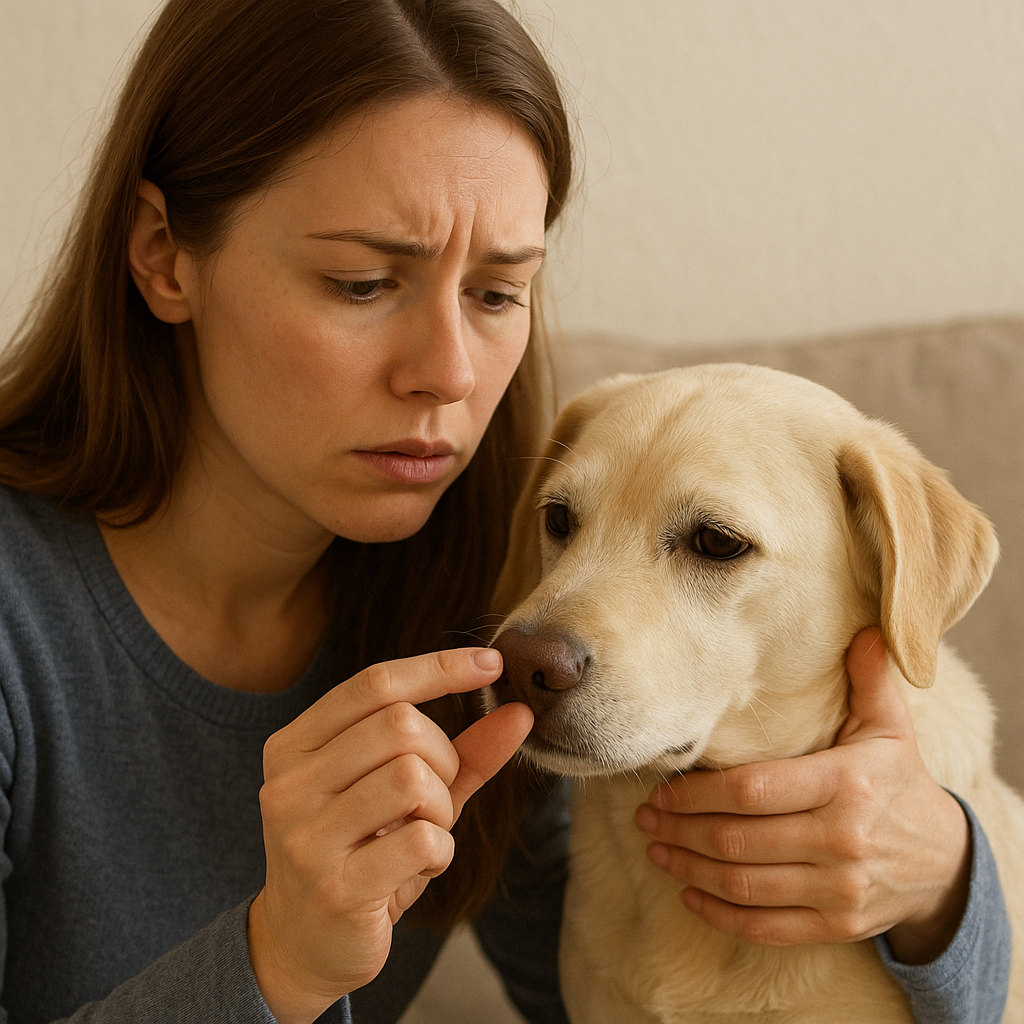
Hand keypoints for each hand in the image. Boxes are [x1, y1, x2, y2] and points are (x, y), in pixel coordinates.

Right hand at [248, 648, 532, 1023]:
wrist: (300, 945)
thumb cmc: (360, 853)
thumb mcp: (407, 795)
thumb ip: (462, 752)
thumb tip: (520, 711)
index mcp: (295, 745)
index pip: (375, 683)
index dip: (439, 667)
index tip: (492, 664)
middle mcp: (290, 782)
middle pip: (401, 725)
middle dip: (442, 758)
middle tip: (433, 798)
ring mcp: (305, 836)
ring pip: (412, 777)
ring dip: (441, 808)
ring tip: (423, 832)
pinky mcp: (334, 887)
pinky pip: (421, 839)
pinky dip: (440, 850)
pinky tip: (419, 866)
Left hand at [635, 628, 970, 963]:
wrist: (944, 861)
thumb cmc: (898, 782)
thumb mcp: (890, 728)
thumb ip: (870, 680)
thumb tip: (864, 630)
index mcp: (845, 785)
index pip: (751, 791)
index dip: (697, 794)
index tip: (661, 789)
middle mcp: (841, 841)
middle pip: (737, 839)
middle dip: (680, 830)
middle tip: (644, 818)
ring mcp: (840, 891)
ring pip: (743, 885)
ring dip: (688, 868)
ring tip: (655, 849)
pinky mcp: (837, 926)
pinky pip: (765, 926)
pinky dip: (720, 914)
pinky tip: (689, 893)